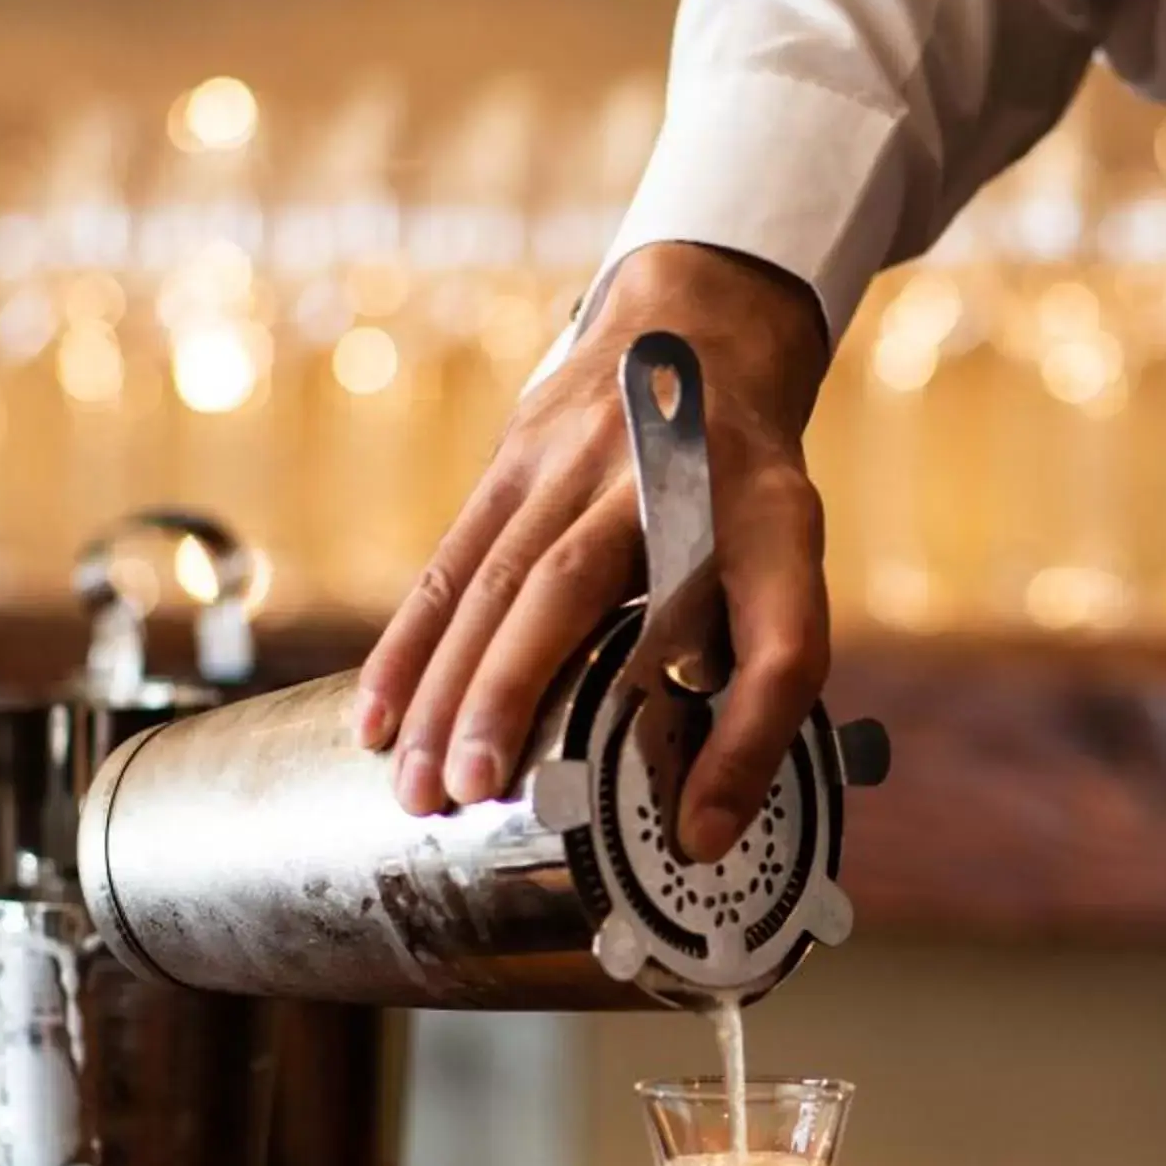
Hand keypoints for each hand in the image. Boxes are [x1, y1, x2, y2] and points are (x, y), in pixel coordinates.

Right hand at [356, 242, 830, 858]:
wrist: (699, 335)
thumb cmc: (742, 495)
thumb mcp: (787, 572)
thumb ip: (767, 686)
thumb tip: (704, 827)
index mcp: (763, 518)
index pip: (772, 636)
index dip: (745, 736)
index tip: (698, 829)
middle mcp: (660, 473)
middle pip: (573, 587)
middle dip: (515, 695)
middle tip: (474, 795)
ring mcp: (572, 458)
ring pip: (495, 578)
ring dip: (448, 687)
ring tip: (417, 787)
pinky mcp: (510, 462)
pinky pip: (451, 562)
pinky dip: (411, 646)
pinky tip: (378, 717)